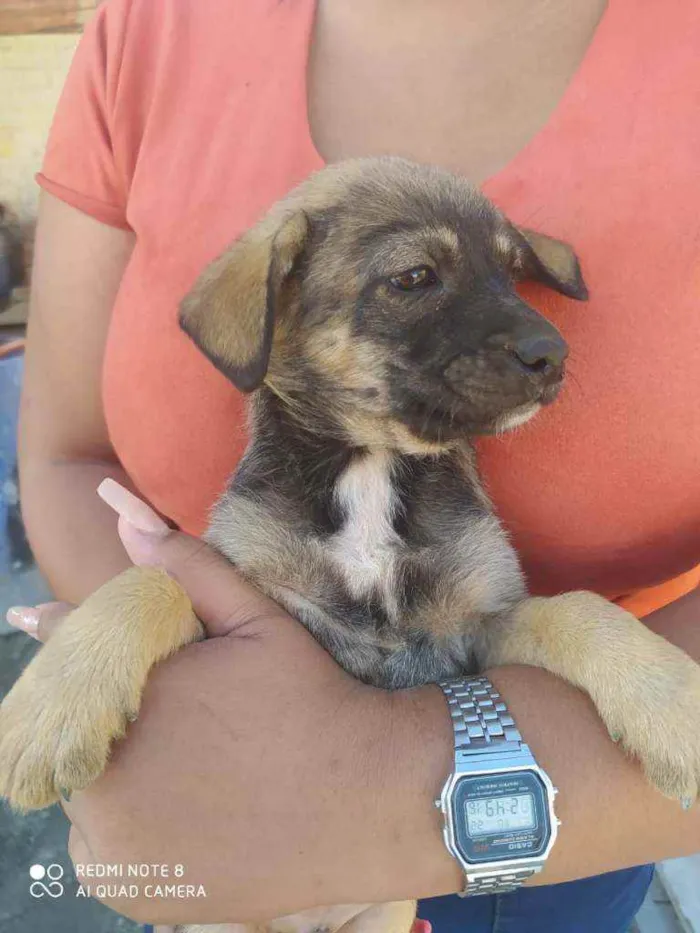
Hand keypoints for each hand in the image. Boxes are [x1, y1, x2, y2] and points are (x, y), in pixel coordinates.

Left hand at [6, 486, 457, 924]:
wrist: (367, 799)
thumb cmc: (311, 701)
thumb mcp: (254, 622)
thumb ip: (185, 568)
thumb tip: (125, 515)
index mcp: (121, 706)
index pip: (72, 669)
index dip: (95, 655)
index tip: (129, 661)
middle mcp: (101, 786)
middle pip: (75, 733)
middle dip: (110, 713)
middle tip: (178, 714)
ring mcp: (117, 851)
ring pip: (85, 791)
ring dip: (113, 769)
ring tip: (183, 756)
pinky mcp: (139, 895)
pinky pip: (106, 849)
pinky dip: (128, 825)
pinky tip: (181, 802)